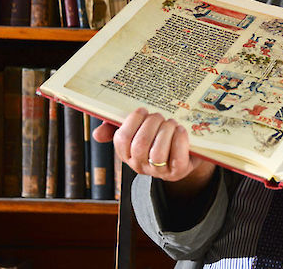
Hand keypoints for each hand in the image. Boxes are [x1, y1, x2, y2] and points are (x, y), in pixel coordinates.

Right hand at [95, 108, 214, 190]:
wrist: (185, 149)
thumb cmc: (158, 135)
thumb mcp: (137, 128)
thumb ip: (115, 126)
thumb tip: (97, 134)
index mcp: (127, 153)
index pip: (121, 140)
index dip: (132, 122)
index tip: (142, 111)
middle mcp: (140, 165)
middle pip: (140, 145)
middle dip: (151, 124)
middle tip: (159, 116)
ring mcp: (159, 170)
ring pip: (157, 153)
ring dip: (166, 131)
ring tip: (170, 123)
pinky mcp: (177, 171)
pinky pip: (177, 157)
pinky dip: (179, 140)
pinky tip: (180, 130)